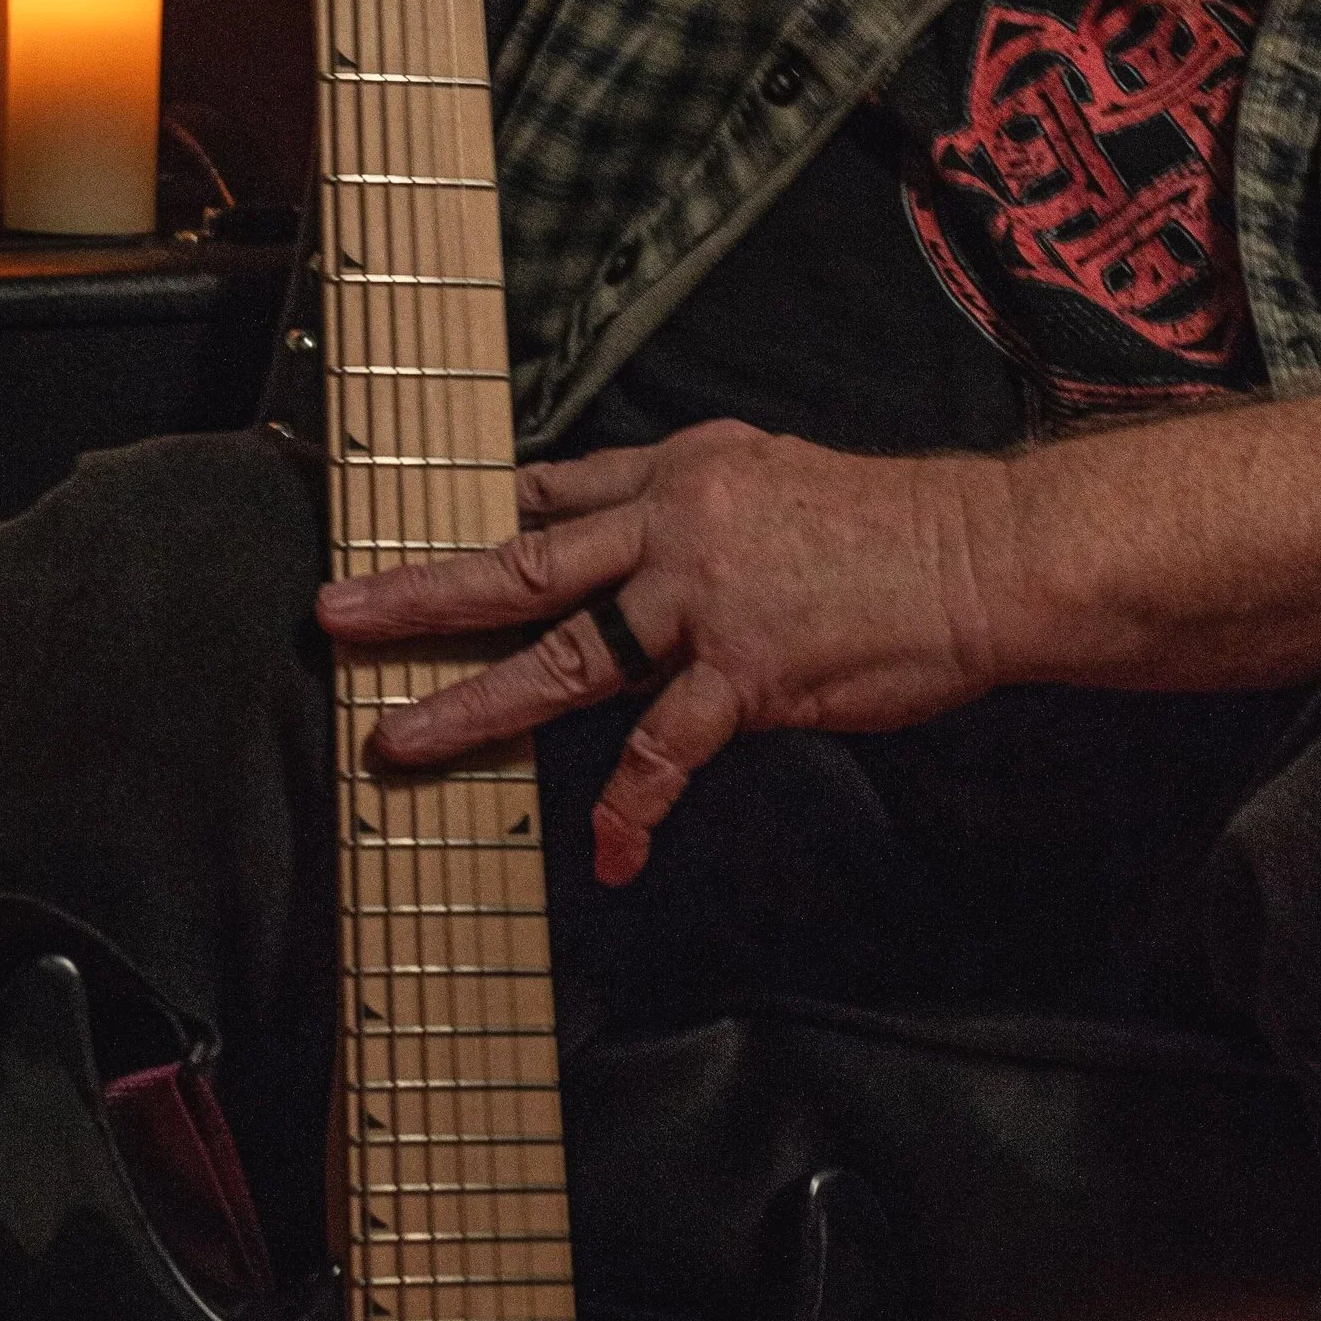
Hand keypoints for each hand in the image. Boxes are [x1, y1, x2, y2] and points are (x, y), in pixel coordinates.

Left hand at [315, 421, 1016, 885]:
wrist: (985, 554)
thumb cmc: (898, 530)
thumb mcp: (780, 481)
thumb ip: (703, 513)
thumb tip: (648, 554)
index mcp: (683, 468)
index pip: (556, 491)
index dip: (479, 518)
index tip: (415, 533)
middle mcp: (676, 522)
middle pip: (523, 561)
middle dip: (421, 593)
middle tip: (335, 616)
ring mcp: (703, 598)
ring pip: (561, 655)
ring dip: (472, 704)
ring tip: (399, 742)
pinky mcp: (744, 671)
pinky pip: (663, 751)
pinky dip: (632, 808)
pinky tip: (611, 852)